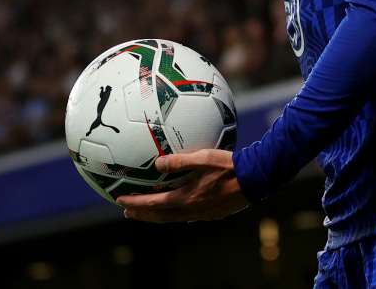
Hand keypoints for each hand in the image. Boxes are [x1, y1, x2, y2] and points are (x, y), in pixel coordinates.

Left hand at [116, 149, 248, 221]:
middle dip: (142, 214)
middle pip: (160, 216)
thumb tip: (157, 163)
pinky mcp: (211, 214)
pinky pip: (186, 216)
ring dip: (156, 215)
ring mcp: (202, 214)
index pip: (154, 203)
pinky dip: (173, 214)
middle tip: (127, 212)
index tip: (120, 201)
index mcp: (187, 198)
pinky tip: (174, 208)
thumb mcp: (203, 157)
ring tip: (146, 212)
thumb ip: (180, 160)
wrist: (255, 178)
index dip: (136, 203)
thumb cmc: (229, 166)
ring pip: (172, 218)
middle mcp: (192, 210)